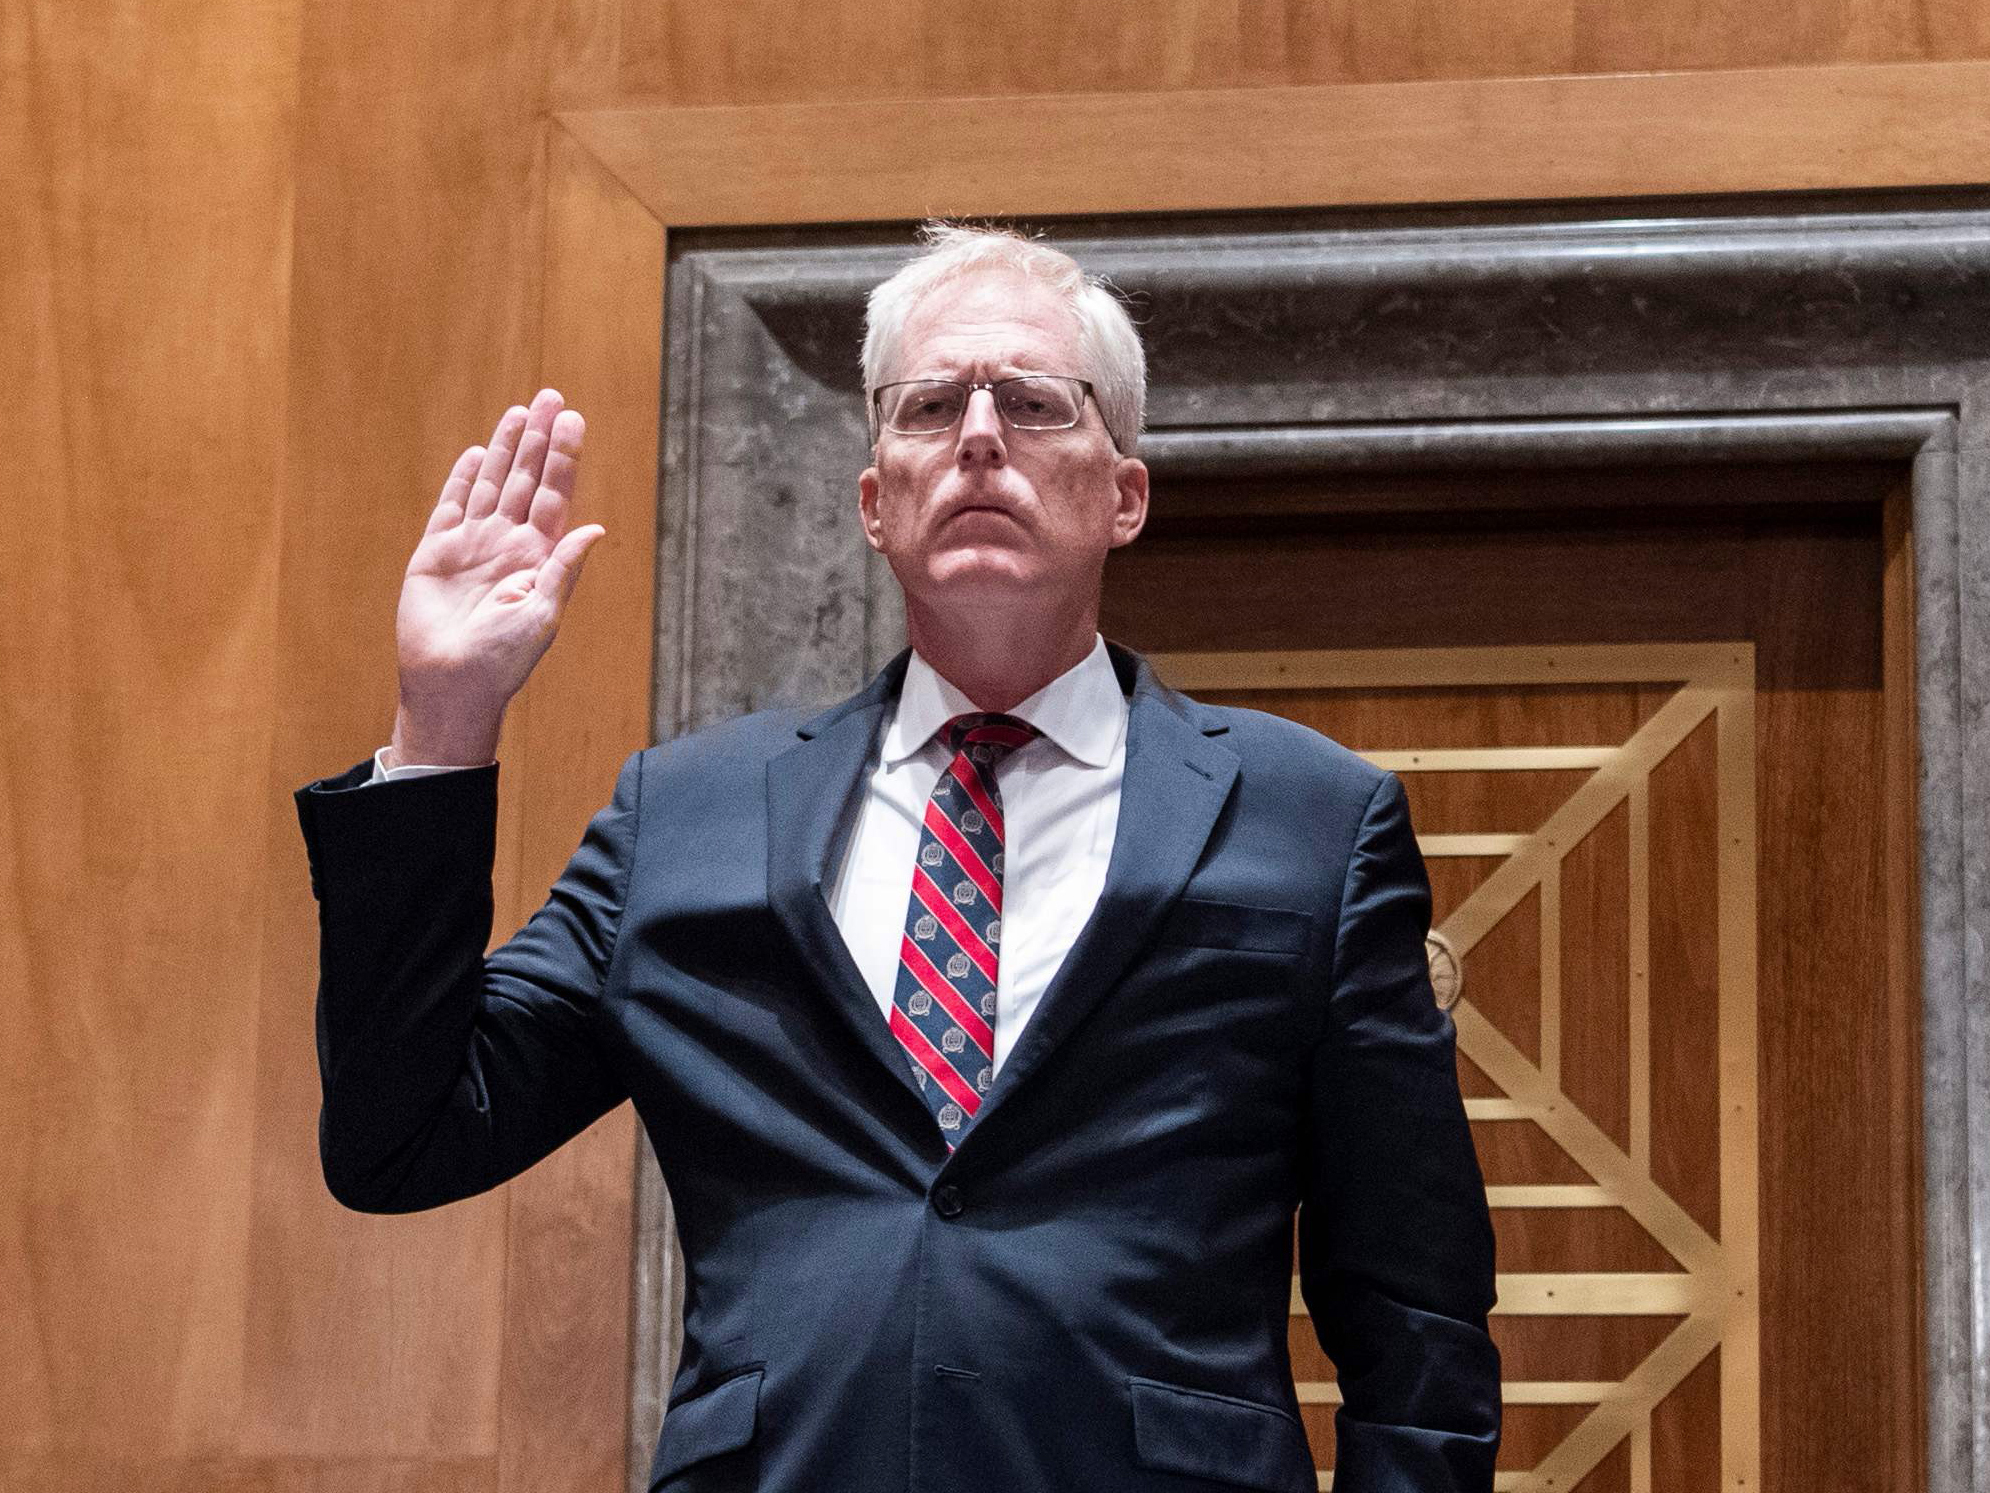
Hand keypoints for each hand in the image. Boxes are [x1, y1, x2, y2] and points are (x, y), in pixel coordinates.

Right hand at [389, 389, 604, 766]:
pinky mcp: (436, 552)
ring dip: (507, 449)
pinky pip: (453, 506)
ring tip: (520, 412)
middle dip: (539, 439)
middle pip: (527, 479)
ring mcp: (473, 545)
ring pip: (493, 484)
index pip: (556, 495)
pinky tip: (479, 454)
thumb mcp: (542, 615)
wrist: (451, 684)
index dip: (564, 457)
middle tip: (551, 396)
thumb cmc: (503, 660)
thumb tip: (597, 529)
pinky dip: (464, 479)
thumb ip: (564, 569)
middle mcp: (509, 544)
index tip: (573, 420)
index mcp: (539, 557)